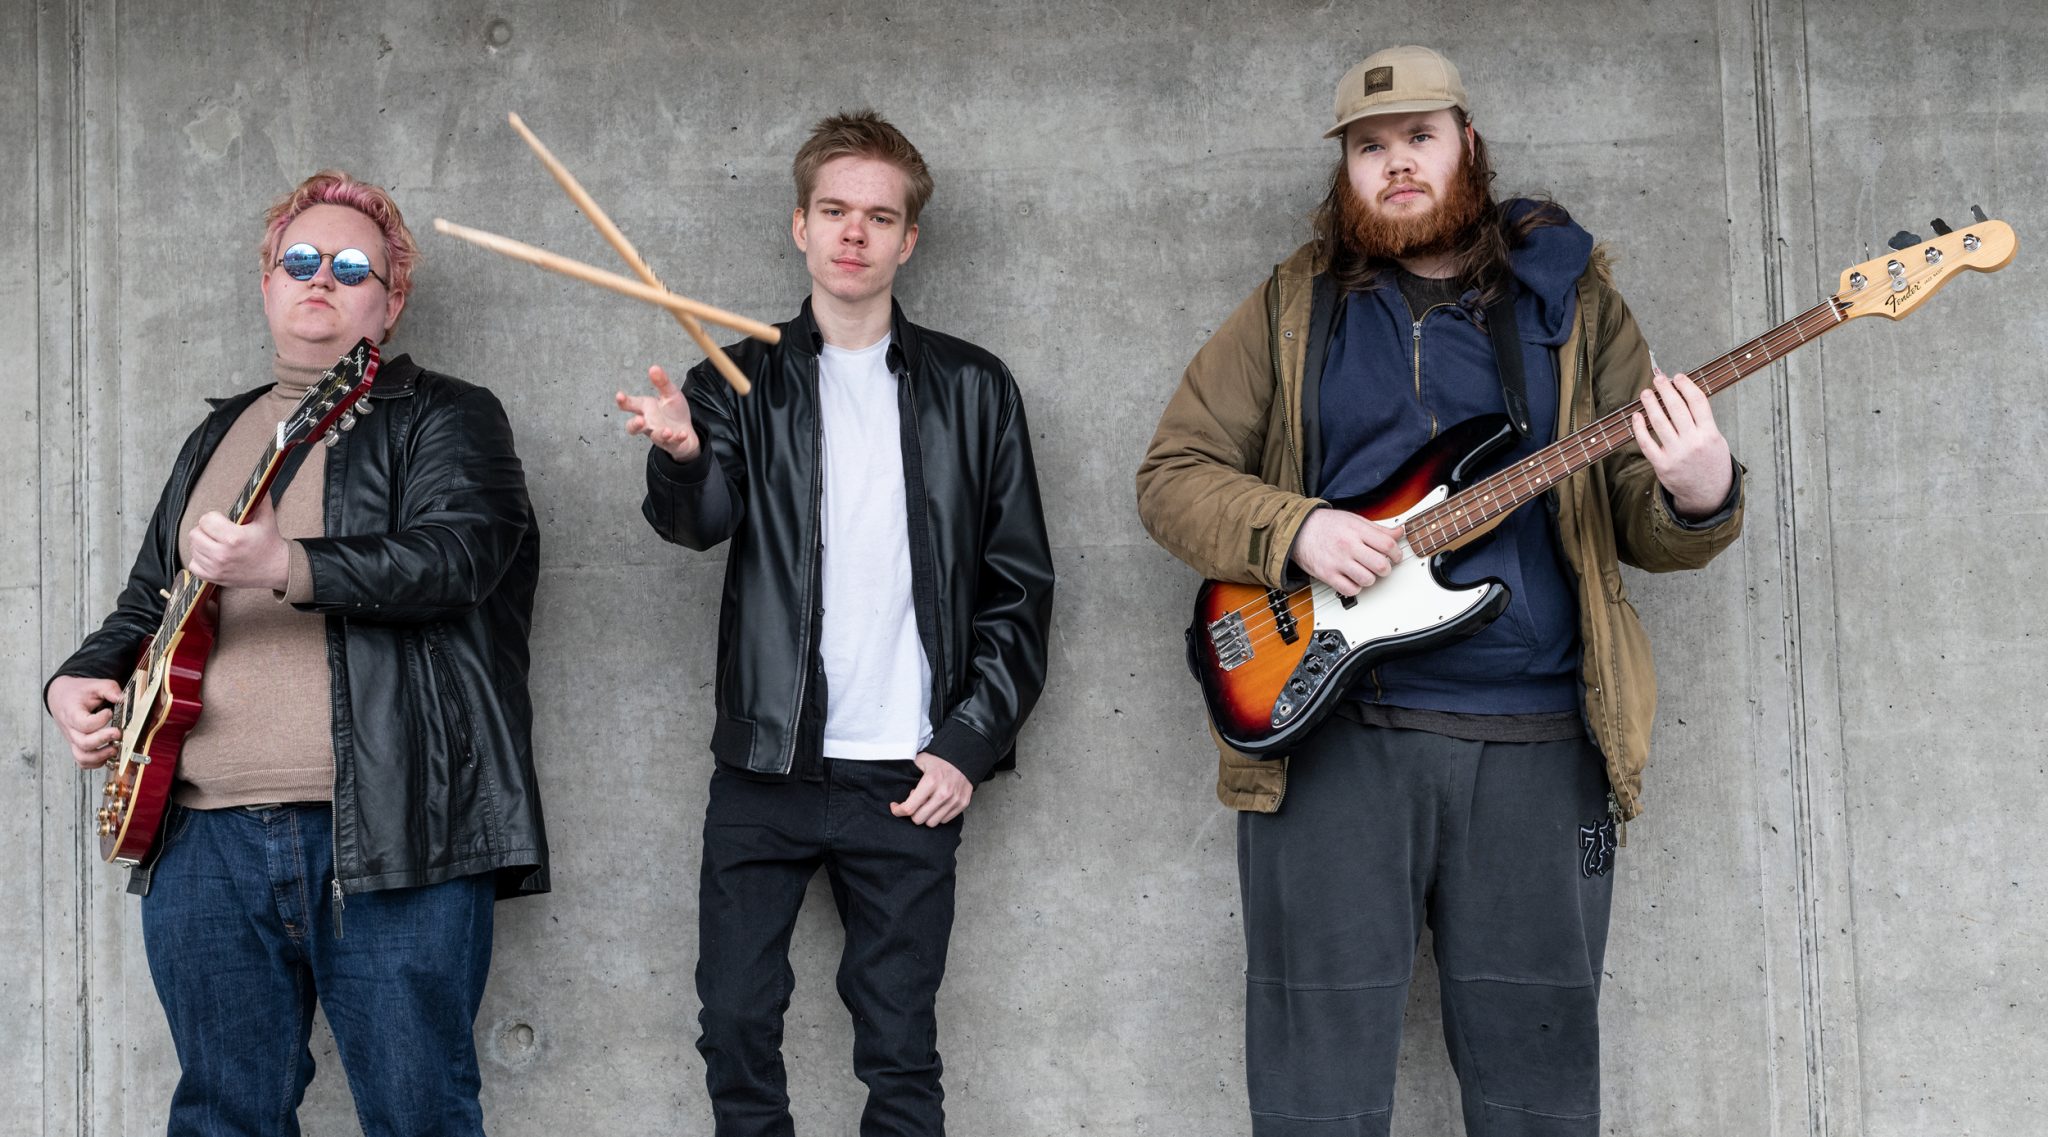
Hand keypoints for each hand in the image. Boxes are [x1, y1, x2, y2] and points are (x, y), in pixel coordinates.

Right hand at [47, 675, 124, 769]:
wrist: (61, 697)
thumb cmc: (78, 693)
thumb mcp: (94, 684)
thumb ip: (109, 689)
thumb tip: (122, 698)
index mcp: (72, 713)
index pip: (84, 724)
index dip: (100, 720)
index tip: (109, 712)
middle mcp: (71, 729)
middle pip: (83, 743)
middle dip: (103, 740)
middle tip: (118, 733)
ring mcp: (73, 740)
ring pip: (82, 757)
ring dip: (100, 756)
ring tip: (114, 748)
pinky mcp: (77, 746)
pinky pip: (83, 761)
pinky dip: (95, 762)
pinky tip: (108, 754)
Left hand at [187, 495, 289, 590]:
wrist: (277, 569)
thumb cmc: (269, 543)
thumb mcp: (266, 518)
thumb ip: (259, 498)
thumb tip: (258, 481)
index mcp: (234, 537)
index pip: (206, 520)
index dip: (214, 518)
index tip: (223, 521)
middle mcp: (223, 554)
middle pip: (195, 534)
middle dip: (205, 530)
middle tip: (218, 532)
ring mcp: (217, 567)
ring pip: (193, 548)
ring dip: (203, 544)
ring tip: (217, 544)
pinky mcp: (214, 577)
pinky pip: (193, 564)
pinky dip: (200, 559)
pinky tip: (212, 556)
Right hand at [615, 365, 699, 461]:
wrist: (687, 431)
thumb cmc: (673, 412)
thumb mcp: (670, 393)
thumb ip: (662, 382)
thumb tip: (653, 367)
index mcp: (645, 409)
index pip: (630, 405)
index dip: (623, 401)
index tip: (620, 396)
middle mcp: (649, 423)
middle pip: (633, 427)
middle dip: (634, 425)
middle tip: (640, 420)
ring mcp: (659, 435)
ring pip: (654, 437)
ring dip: (660, 434)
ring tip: (667, 431)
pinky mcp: (672, 443)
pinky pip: (673, 443)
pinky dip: (678, 438)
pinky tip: (683, 433)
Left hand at [890, 752, 972, 826]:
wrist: (964, 758)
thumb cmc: (940, 760)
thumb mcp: (920, 761)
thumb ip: (908, 775)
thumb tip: (897, 789)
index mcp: (931, 781)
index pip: (909, 808)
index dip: (898, 811)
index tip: (895, 807)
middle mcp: (944, 793)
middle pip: (919, 819)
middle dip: (912, 813)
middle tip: (914, 802)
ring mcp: (954, 800)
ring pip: (932, 823)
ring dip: (925, 816)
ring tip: (926, 803)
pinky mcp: (962, 804)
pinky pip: (944, 820)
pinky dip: (938, 815)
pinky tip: (936, 804)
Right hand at [1288, 508, 1403, 596]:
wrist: (1298, 530)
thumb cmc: (1326, 524)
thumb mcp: (1354, 519)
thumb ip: (1378, 528)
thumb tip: (1399, 533)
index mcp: (1356, 530)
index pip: (1387, 545)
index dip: (1396, 553)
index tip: (1395, 556)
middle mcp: (1348, 546)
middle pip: (1380, 565)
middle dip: (1386, 568)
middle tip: (1383, 566)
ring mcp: (1337, 562)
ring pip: (1368, 580)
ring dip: (1371, 578)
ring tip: (1366, 572)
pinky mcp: (1327, 575)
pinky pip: (1350, 590)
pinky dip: (1356, 587)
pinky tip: (1353, 579)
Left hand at [1630, 369, 1733, 519]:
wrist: (1708, 494)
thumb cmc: (1711, 463)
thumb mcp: (1716, 440)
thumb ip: (1703, 421)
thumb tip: (1683, 397)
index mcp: (1710, 434)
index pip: (1697, 402)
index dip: (1686, 386)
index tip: (1678, 377)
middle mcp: (1693, 443)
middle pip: (1677, 408)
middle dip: (1666, 389)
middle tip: (1658, 379)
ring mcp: (1676, 454)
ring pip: (1659, 422)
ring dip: (1650, 404)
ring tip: (1645, 393)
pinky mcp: (1662, 465)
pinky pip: (1646, 442)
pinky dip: (1639, 428)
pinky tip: (1636, 416)